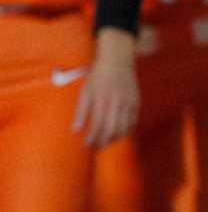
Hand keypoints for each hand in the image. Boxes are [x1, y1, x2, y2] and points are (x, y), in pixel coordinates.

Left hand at [72, 29, 139, 148]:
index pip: (97, 127)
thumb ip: (81, 112)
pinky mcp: (136, 104)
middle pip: (111, 131)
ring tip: (104, 143)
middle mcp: (116, 104)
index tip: (86, 146)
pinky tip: (117, 135)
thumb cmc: (97, 77)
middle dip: (103, 143)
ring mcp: (128, 105)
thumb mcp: (85, 92)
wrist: (117, 62)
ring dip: (114, 139)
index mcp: (101, 101)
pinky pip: (132, 123)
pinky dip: (125, 132)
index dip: (92, 139)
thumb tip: (75, 130)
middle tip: (95, 149)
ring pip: (123, 130)